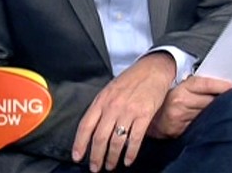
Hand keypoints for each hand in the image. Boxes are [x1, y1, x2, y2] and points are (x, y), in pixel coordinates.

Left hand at [71, 53, 175, 171]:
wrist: (153, 68)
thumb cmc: (131, 80)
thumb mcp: (110, 90)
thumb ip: (102, 108)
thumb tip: (94, 130)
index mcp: (101, 100)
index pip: (86, 125)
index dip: (80, 144)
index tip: (77, 157)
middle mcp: (113, 106)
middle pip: (100, 137)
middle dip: (96, 156)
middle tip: (95, 168)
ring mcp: (129, 111)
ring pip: (116, 141)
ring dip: (112, 157)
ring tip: (111, 166)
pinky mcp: (144, 114)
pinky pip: (135, 138)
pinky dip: (130, 153)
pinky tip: (128, 160)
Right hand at [147, 75, 231, 138]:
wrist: (151, 115)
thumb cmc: (170, 98)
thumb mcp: (184, 86)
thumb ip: (200, 86)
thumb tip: (225, 87)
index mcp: (182, 87)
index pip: (206, 84)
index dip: (221, 86)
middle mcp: (180, 102)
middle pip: (210, 101)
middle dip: (221, 101)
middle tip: (230, 100)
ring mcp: (179, 118)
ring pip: (206, 115)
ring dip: (214, 114)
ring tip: (216, 112)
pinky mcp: (178, 130)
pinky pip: (198, 127)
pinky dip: (204, 124)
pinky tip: (205, 122)